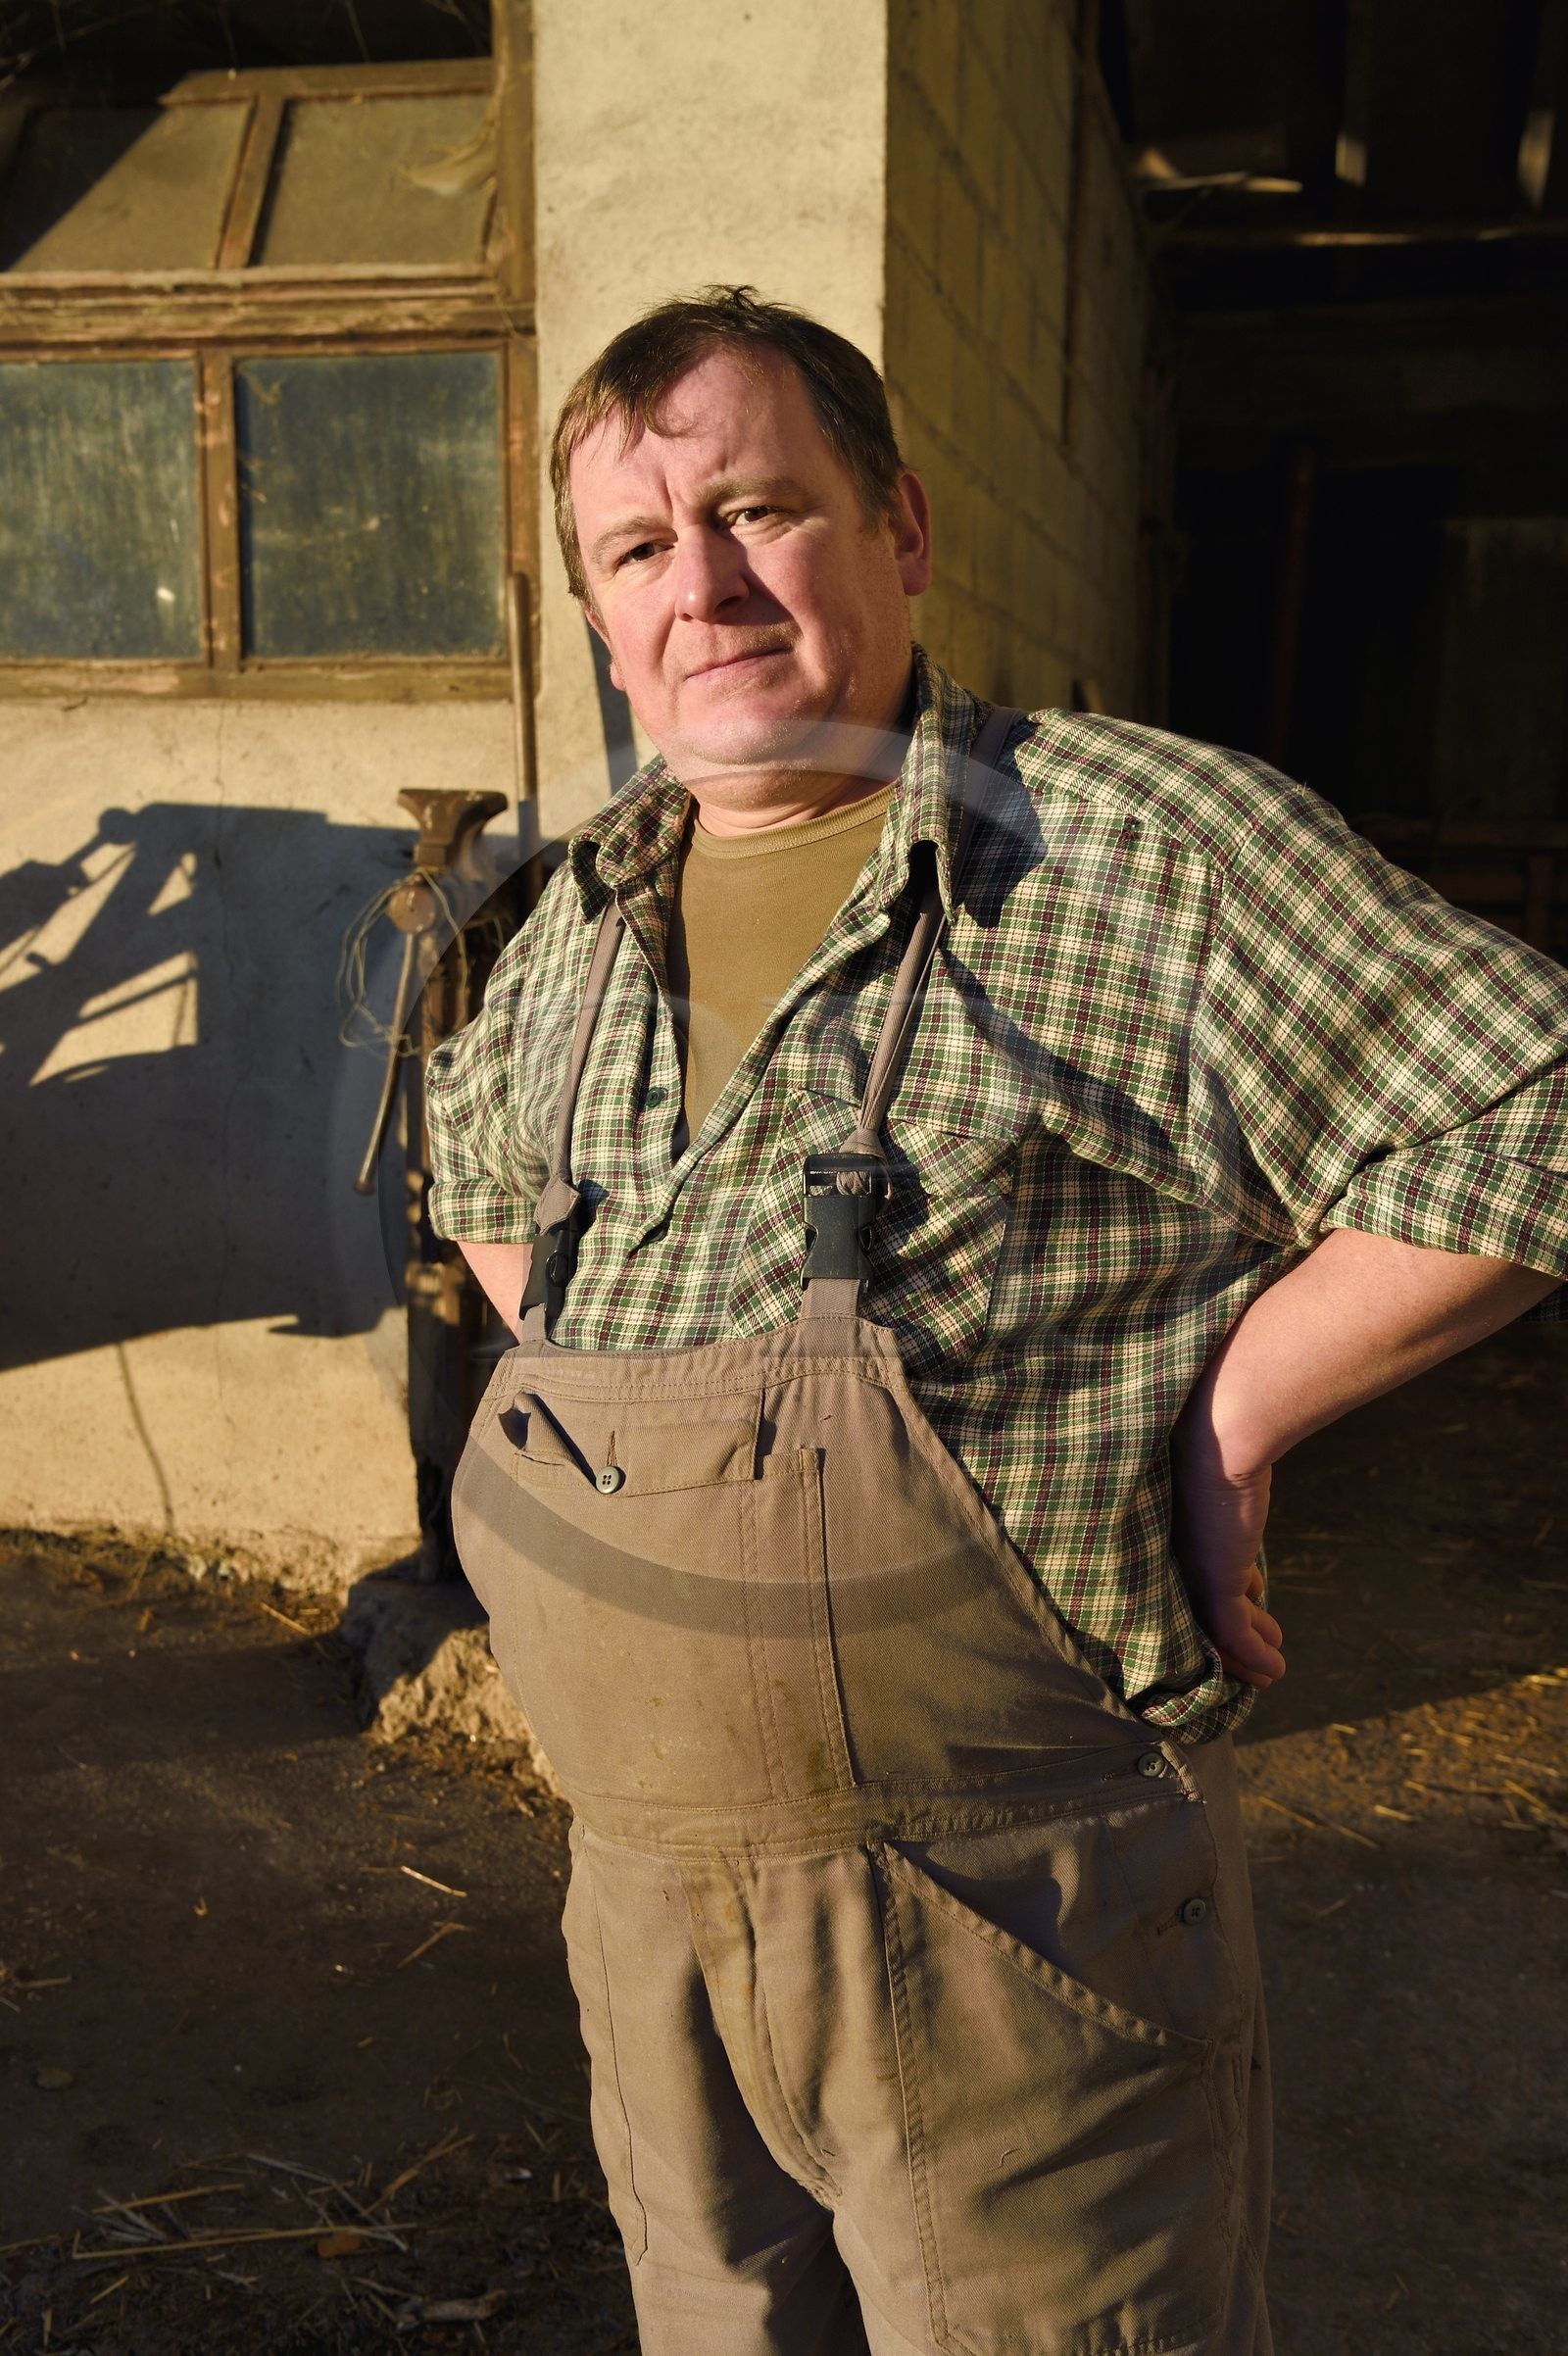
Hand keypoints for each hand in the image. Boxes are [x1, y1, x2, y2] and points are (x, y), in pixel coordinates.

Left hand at [1170, 1421, 1285, 1689]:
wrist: (1223, 1429)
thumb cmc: (1218, 1435)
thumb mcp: (1219, 1473)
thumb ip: (1224, 1493)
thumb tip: (1241, 1483)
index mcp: (1167, 1527)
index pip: (1194, 1572)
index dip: (1228, 1591)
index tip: (1254, 1597)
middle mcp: (1172, 1554)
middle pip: (1197, 1611)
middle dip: (1231, 1635)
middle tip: (1257, 1648)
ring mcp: (1191, 1570)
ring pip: (1214, 1631)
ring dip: (1245, 1655)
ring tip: (1268, 1669)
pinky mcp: (1214, 1581)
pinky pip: (1233, 1634)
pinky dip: (1254, 1656)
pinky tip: (1275, 1669)